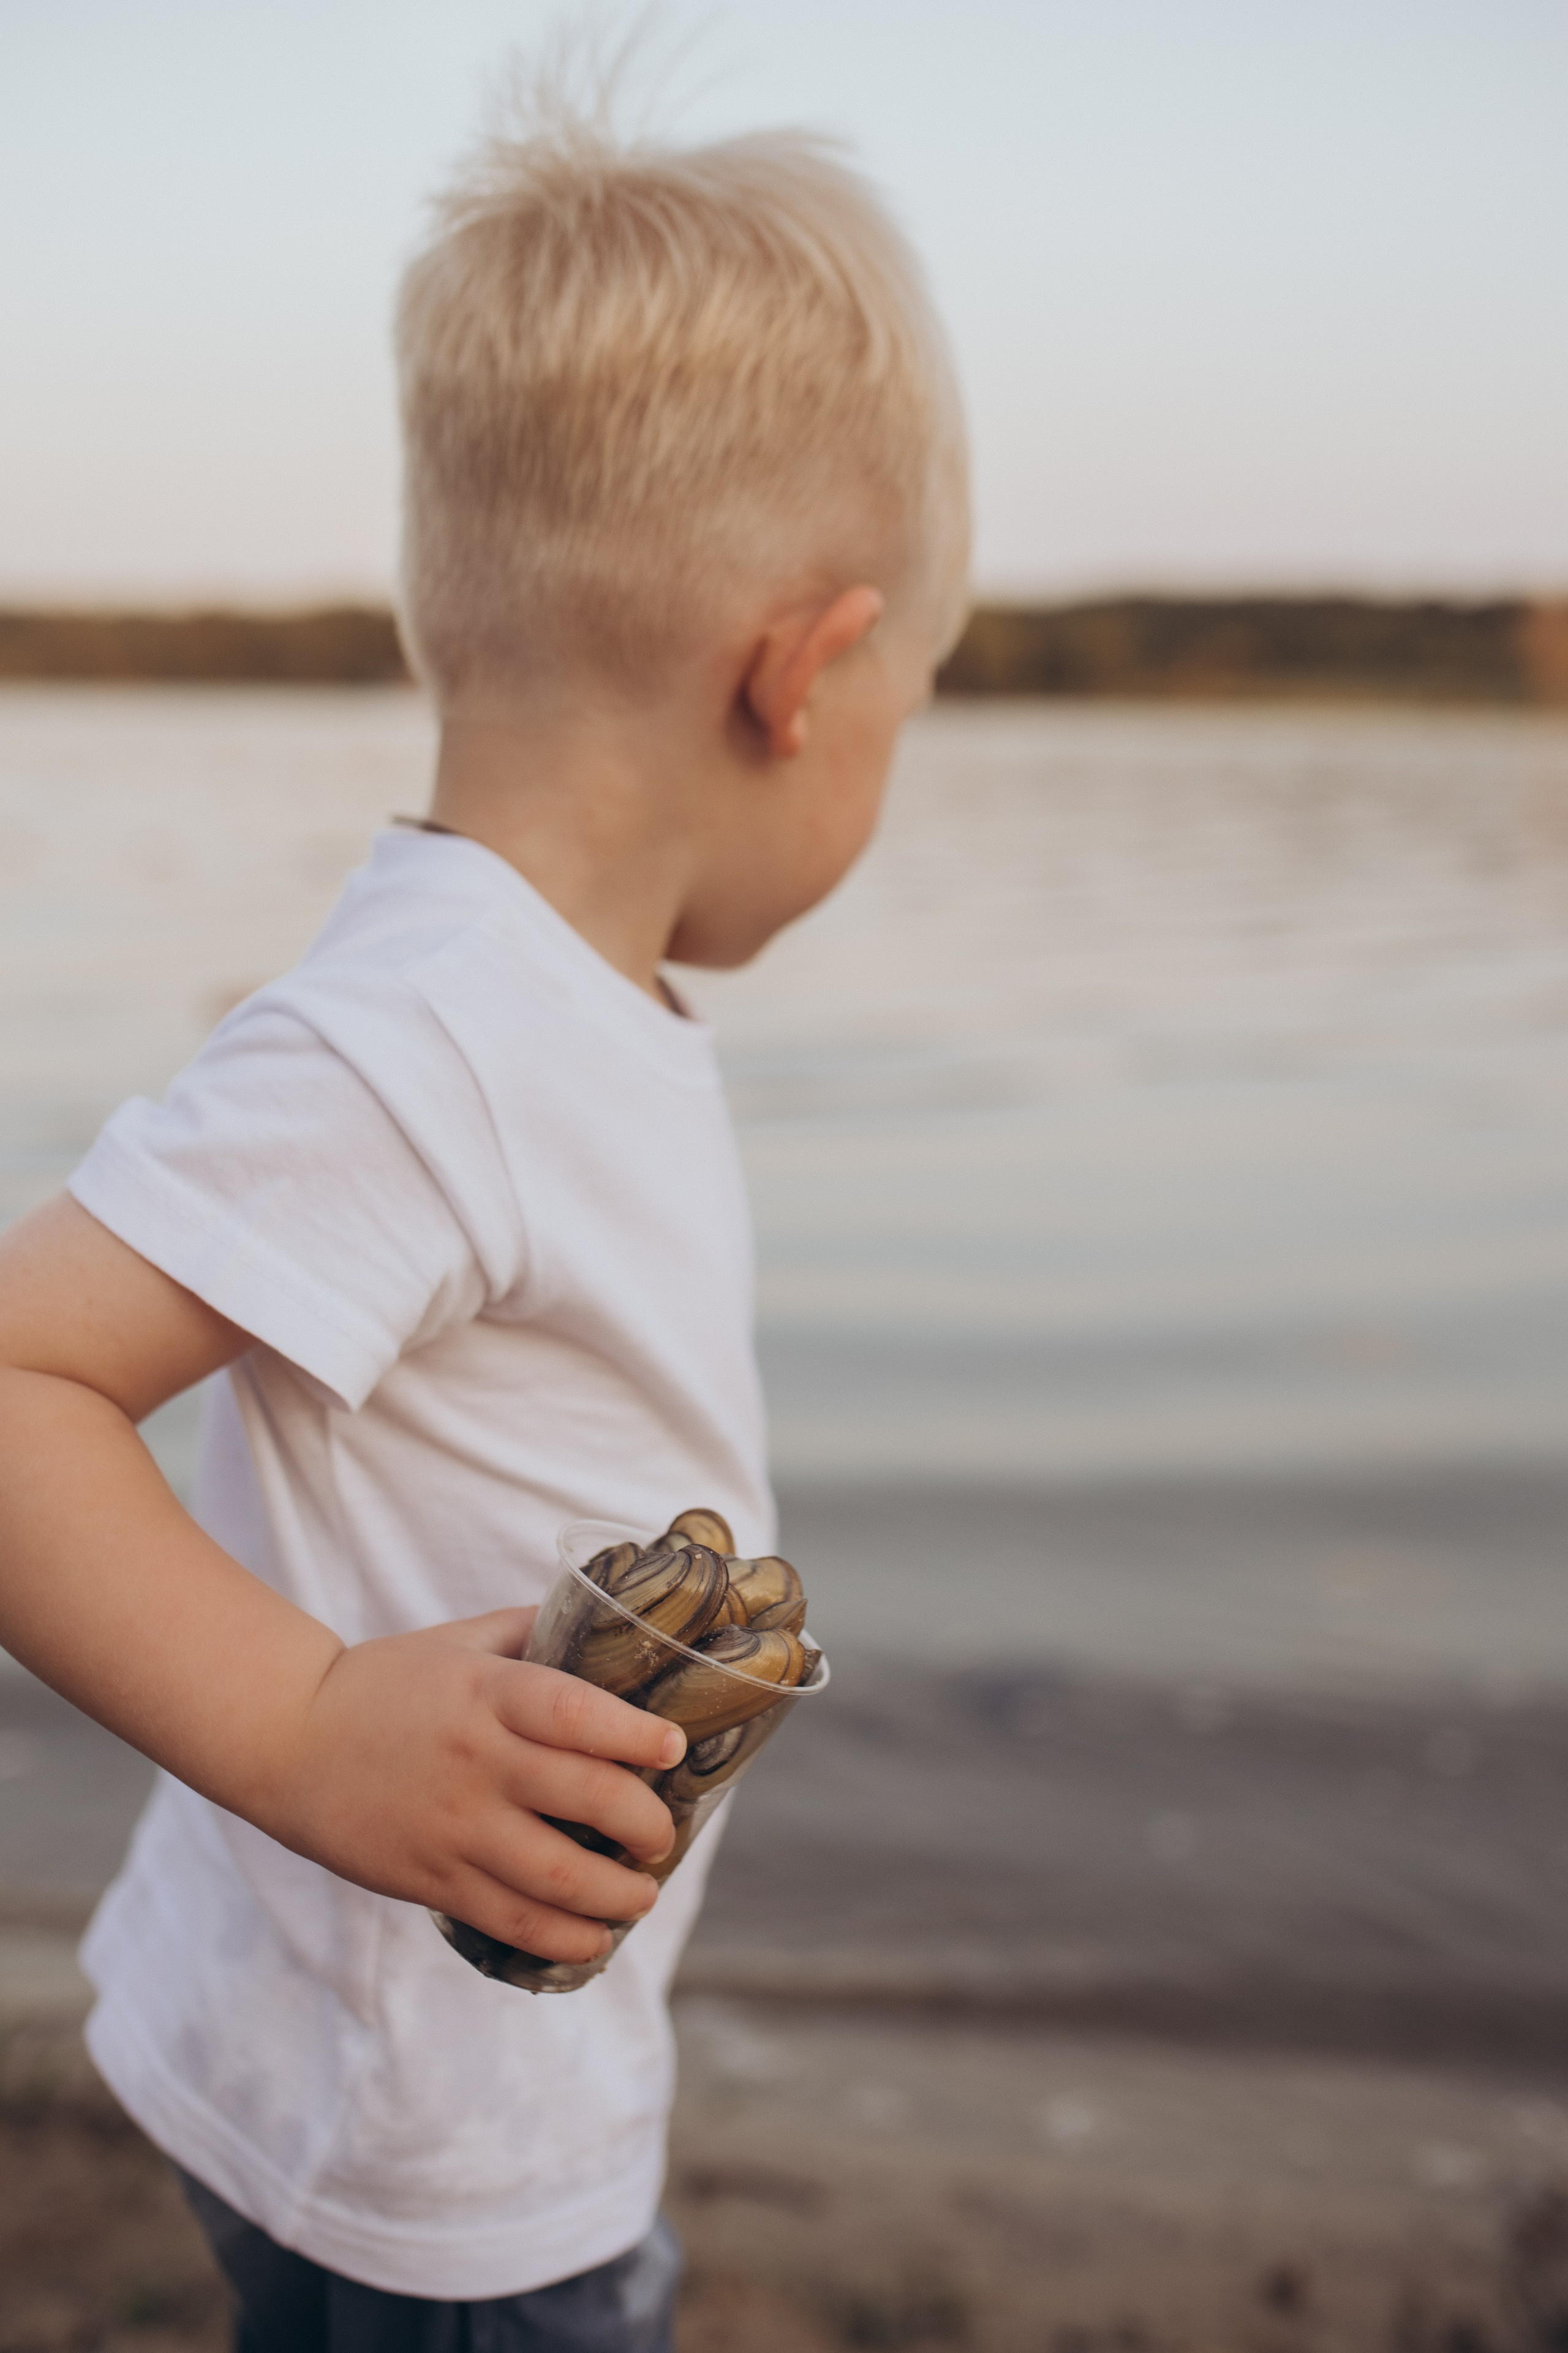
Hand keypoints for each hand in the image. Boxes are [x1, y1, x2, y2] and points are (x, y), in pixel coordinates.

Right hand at [260, 1609, 685, 1964]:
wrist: (286, 1736)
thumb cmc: (382, 1683)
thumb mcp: (457, 1640)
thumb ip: (528, 1633)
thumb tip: (603, 1625)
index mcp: (488, 1694)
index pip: (578, 1713)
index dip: (635, 1734)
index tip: (673, 1748)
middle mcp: (478, 1760)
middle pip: (585, 1797)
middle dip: (644, 1824)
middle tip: (663, 1835)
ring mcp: (454, 1824)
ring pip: (555, 1873)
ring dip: (616, 1893)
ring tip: (643, 1893)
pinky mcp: (429, 1876)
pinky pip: (509, 1917)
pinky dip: (562, 1935)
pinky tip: (594, 1937)